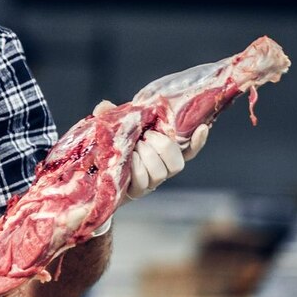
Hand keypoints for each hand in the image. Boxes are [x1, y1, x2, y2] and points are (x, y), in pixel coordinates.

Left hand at [91, 101, 209, 202]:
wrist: (95, 174)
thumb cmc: (110, 148)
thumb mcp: (113, 129)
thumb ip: (112, 116)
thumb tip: (105, 105)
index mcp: (162, 152)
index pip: (188, 150)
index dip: (198, 141)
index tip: (202, 127)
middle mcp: (161, 169)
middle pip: (177, 163)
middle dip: (164, 146)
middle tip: (146, 136)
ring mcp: (150, 182)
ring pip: (161, 172)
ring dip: (148, 156)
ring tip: (135, 148)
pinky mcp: (136, 191)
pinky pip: (144, 181)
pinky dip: (137, 167)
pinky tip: (129, 160)